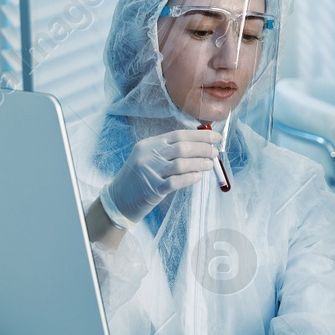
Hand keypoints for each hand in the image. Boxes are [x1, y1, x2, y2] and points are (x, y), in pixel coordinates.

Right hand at [102, 128, 221, 227]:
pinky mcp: (153, 189)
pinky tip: (199, 177)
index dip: (200, 135)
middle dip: (203, 149)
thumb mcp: (148, 157)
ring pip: (182, 163)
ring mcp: (150, 172)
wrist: (118, 199)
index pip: (179, 135)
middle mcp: (149, 155)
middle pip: (182, 148)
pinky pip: (177, 181)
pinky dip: (191, 178)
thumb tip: (199, 145)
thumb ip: (168, 150)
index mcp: (149, 144)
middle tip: (215, 152)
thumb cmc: (138, 178)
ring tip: (211, 165)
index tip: (216, 137)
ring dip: (200, 163)